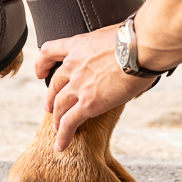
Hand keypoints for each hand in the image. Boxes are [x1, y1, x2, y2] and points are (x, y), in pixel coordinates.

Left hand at [35, 25, 154, 151]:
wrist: (140, 48)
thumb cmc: (136, 39)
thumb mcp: (114, 36)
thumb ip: (109, 48)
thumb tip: (124, 54)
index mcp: (78, 45)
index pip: (49, 51)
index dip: (42, 64)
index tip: (41, 73)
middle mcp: (73, 64)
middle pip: (54, 85)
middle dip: (51, 98)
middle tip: (50, 108)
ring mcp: (78, 85)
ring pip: (59, 105)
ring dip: (56, 119)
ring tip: (56, 129)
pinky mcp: (88, 103)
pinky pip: (69, 122)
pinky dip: (63, 135)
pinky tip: (61, 145)